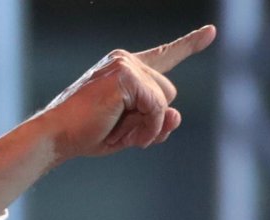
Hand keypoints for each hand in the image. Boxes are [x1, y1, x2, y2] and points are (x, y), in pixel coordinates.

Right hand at [34, 24, 215, 162]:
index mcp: (127, 70)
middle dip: (154, 120)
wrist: (58, 136)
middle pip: (169, 93)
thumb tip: (177, 114)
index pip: (165, 55)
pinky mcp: (125, 74)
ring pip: (165, 100)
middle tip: (124, 132)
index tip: (212, 32)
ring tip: (120, 132)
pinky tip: (124, 131)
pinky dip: (147, 125)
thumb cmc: (90, 133)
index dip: (190, 44)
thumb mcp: (133, 130)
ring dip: (149, 125)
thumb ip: (159, 123)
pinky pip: (157, 106)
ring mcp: (125, 64)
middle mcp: (126, 60)